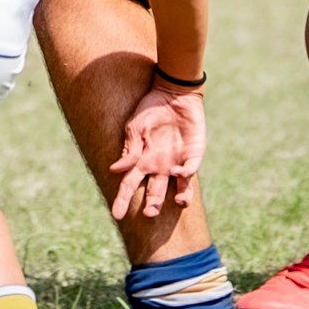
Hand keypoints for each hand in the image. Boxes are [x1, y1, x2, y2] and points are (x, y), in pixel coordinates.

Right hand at [109, 85, 206, 219]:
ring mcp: (178, 162)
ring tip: (177, 202)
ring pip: (180, 188)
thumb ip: (129, 150)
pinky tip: (177, 173)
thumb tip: (115, 170)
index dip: (122, 199)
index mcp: (142, 161)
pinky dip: (185, 175)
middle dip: (153, 205)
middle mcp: (160, 166)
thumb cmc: (150, 109)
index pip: (129, 184)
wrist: (173, 93)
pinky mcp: (193, 155)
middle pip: (156, 192)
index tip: (116, 214)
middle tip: (150, 213)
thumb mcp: (135, 128)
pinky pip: (191, 170)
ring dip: (179, 198)